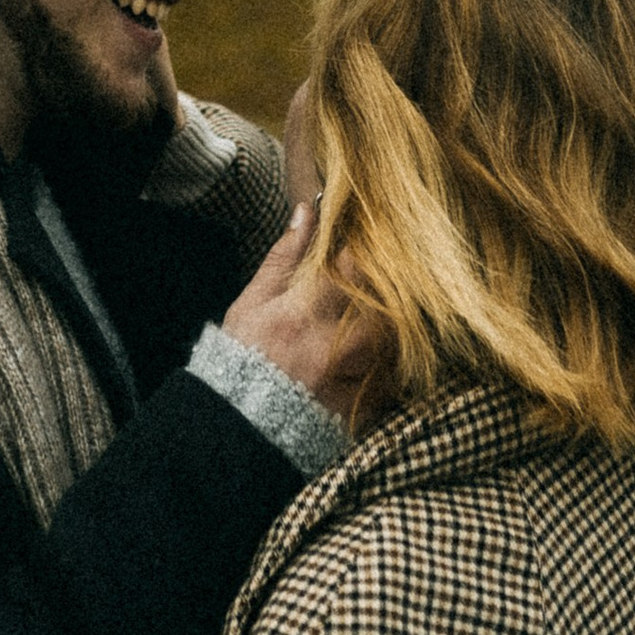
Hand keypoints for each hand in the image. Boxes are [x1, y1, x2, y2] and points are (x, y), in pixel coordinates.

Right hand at [222, 111, 382, 415]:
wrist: (237, 423)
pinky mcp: (357, 410)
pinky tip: (384, 361)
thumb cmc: (242, 354)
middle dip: (393, 296)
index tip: (376, 245)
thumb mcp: (254, 300)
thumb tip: (308, 211)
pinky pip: (392, 386)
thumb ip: (285, 257)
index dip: (372, 255)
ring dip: (396, 333)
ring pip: (394, 347)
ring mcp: (347, 380)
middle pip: (385, 311)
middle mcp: (331, 346)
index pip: (355, 270)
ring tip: (386, 325)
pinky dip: (393, 371)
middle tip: (394, 284)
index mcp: (304, 312)